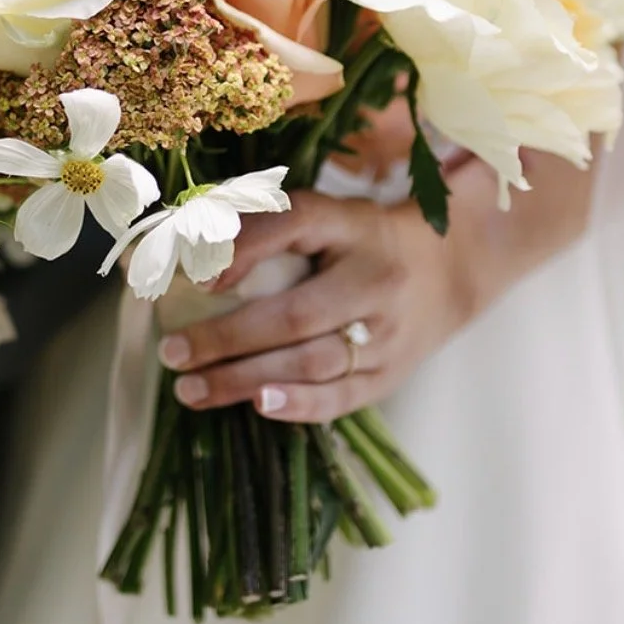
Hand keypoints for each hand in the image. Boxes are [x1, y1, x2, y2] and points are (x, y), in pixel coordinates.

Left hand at [157, 189, 477, 422]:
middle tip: (173, 352)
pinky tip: (256, 407)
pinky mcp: (392, 374)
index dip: (247, 248)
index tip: (200, 276)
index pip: (297, 225)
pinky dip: (297, 406)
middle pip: (297, 314)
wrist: (449, 268)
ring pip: (314, 363)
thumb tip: (190, 255)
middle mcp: (376, 279)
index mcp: (354, 226)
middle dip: (228, 338)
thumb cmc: (362, 239)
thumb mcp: (324, 216)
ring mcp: (389, 333)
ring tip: (192, 389)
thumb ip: (264, 226)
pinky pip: (341, 397)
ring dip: (247, 380)